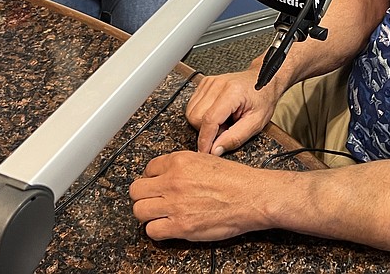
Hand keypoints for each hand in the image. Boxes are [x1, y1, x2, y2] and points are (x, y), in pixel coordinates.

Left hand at [130, 151, 270, 240]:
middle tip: (153, 200)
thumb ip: (183, 166)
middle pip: (136, 190)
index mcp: (179, 161)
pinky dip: (157, 230)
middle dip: (144, 196)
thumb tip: (169, 174)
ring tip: (158, 214)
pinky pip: (151, 230)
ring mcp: (175, 204)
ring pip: (139, 211)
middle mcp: (173, 181)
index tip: (157, 184)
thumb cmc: (236, 179)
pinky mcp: (181, 226)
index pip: (148, 169)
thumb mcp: (206, 159)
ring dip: (147, 214)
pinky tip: (166, 226)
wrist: (252, 197)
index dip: (153, 178)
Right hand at [185, 68, 279, 155]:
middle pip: (196, 117)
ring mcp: (209, 82)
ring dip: (204, 123)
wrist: (264, 81)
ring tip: (223, 121)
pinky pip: (192, 106)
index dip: (205, 139)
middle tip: (226, 129)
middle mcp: (217, 84)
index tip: (205, 152)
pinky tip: (218, 114)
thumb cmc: (262, 98)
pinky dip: (202, 115)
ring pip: (191, 112)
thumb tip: (215, 150)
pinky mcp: (205, 83)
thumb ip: (235, 138)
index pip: (210, 119)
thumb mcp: (256, 123)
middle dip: (207, 130)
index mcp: (232, 92)